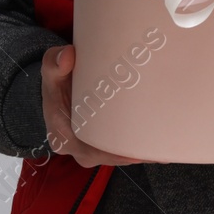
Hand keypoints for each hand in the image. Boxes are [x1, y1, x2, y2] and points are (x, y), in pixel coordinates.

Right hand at [40, 44, 158, 168]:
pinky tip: (156, 146)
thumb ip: (54, 62)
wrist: (57, 86)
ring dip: (136, 154)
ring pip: (114, 156)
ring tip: (162, 149)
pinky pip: (116, 150)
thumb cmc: (56, 80)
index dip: (113, 155)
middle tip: (158, 150)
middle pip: (107, 157)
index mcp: (63, 136)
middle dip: (132, 156)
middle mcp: (76, 147)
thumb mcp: (51, 70)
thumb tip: (68, 56)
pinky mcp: (99, 142)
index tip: (135, 154)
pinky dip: (134, 149)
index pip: (90, 152)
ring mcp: (88, 147)